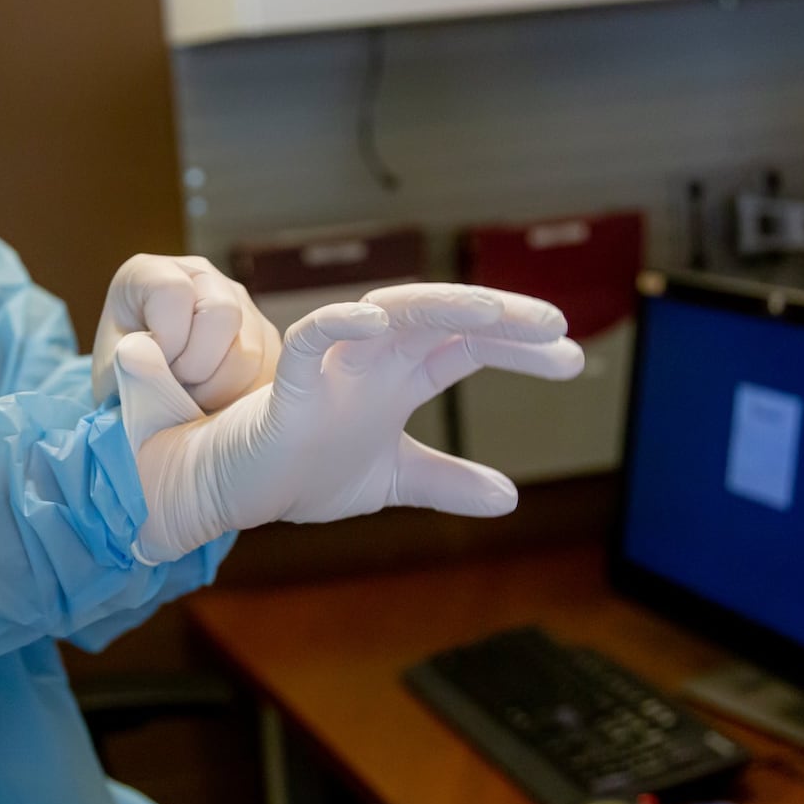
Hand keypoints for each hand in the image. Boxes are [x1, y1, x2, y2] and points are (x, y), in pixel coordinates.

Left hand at [91, 254, 280, 411]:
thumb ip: (128, 366)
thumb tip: (147, 353)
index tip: (152, 365)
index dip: (165, 340)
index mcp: (151, 273)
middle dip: (197, 366)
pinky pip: (266, 374)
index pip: (174, 292)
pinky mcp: (264, 338)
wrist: (143, 394)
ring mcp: (239, 304)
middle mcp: (201, 278)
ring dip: (218, 389)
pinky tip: (213, 403)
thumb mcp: (111, 372)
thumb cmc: (124, 377)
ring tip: (191, 396)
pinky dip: (240, 400)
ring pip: (250, 350)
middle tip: (175, 385)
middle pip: (223, 314)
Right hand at [114, 283, 585, 563]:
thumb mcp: (390, 478)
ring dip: (444, 305)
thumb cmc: (300, 469)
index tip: (573, 359)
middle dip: (502, 318)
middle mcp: (372, 359)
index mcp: (397, 376)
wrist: (230, 491)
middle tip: (557, 329)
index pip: (468, 346)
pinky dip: (340, 324)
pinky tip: (374, 321)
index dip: (520, 347)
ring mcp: (333, 365)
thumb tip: (509, 497)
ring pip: (391, 311)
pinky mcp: (287, 382)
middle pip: (444, 318)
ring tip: (495, 312)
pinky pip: (312, 338)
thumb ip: (445, 481)